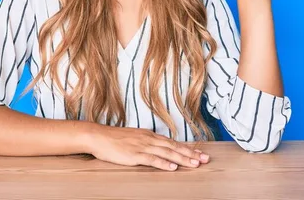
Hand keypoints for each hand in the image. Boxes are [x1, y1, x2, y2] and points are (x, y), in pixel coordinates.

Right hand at [86, 125, 209, 170]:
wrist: (98, 136)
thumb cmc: (114, 139)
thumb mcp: (134, 138)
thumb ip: (146, 142)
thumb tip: (157, 148)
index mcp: (149, 136)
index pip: (173, 142)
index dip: (187, 148)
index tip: (200, 153)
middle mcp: (149, 139)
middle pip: (174, 147)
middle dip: (191, 154)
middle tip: (205, 159)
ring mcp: (142, 146)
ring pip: (167, 153)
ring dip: (182, 158)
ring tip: (194, 164)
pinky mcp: (135, 155)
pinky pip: (152, 159)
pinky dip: (163, 163)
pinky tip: (172, 167)